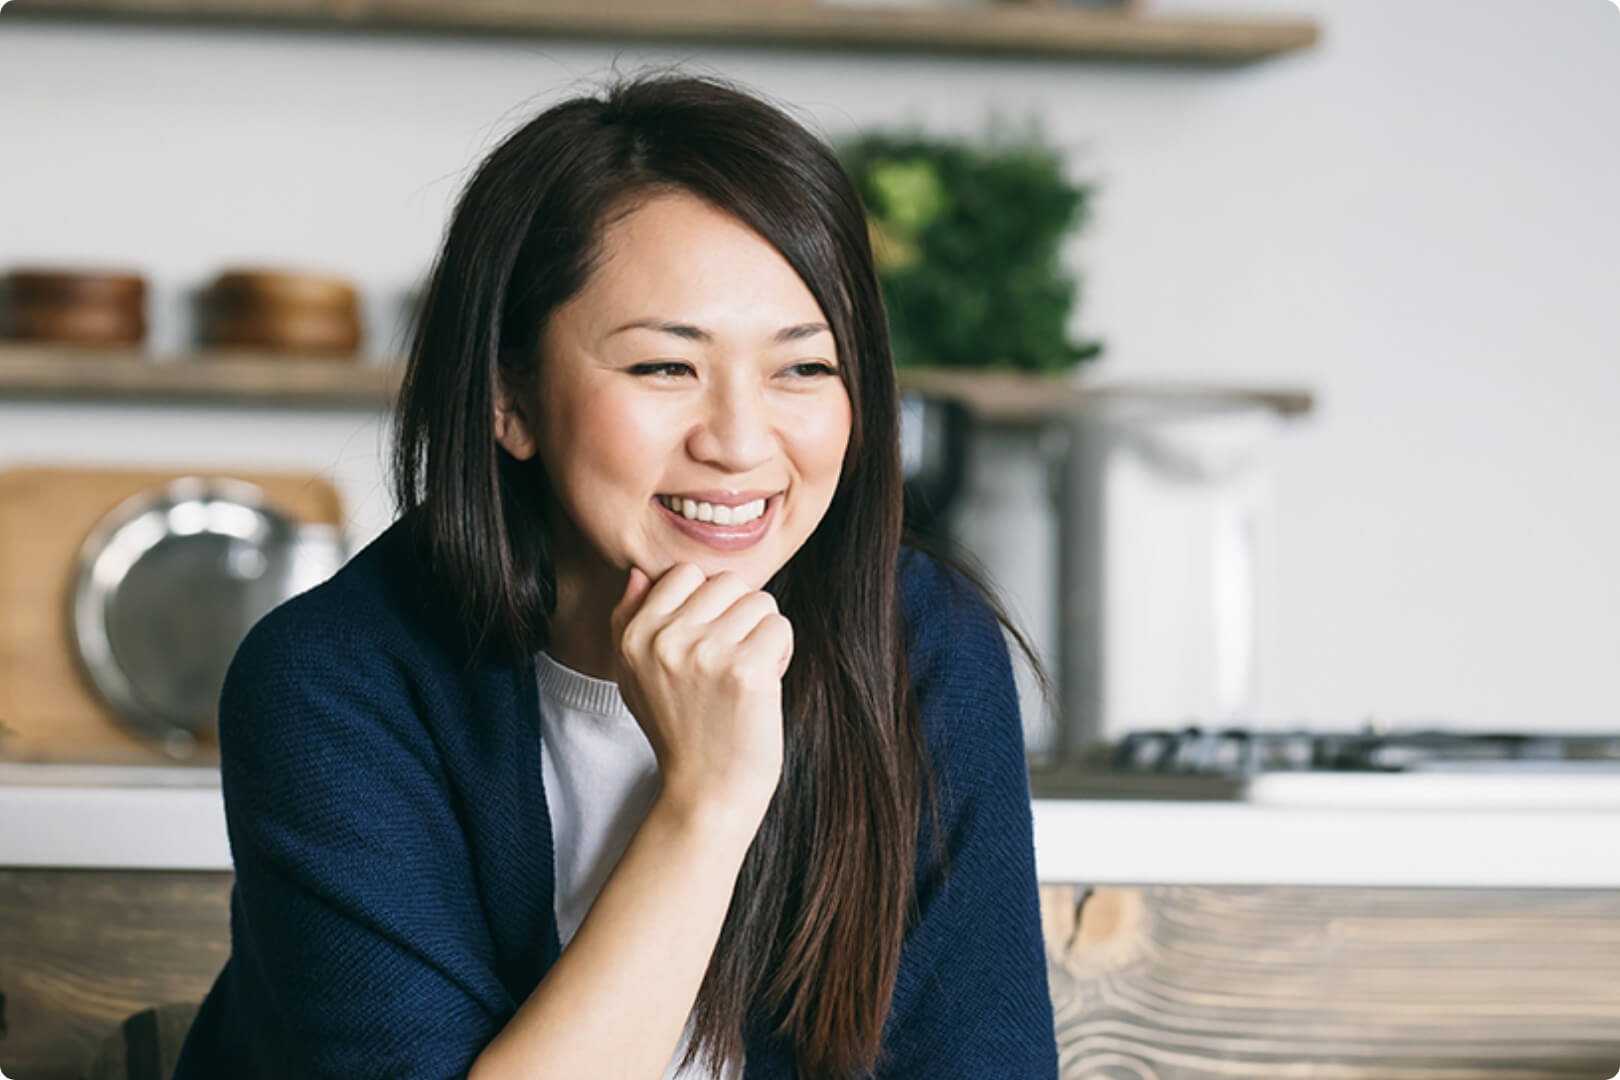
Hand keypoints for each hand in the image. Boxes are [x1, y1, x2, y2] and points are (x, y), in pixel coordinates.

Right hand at [610, 563, 793, 828]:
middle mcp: (665, 639)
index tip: (709, 639)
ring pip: (759, 601)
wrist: (706, 792)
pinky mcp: (745, 669)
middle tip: (733, 660)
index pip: (685, 574)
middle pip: (728, 583)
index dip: (709, 603)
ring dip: (764, 634)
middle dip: (741, 617)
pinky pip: (780, 626)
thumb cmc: (677, 732)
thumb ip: (629, 621)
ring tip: (748, 673)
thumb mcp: (633, 677)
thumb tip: (639, 574)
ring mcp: (706, 652)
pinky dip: (782, 651)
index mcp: (635, 636)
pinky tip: (765, 683)